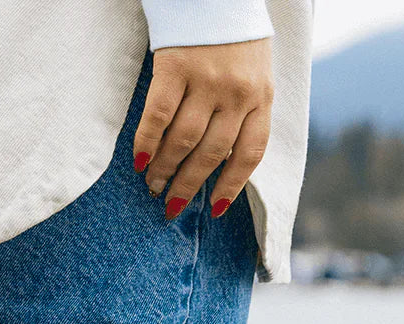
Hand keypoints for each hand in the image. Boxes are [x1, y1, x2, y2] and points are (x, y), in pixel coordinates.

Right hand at [134, 40, 272, 220]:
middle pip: (214, 154)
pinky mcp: (175, 66)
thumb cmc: (235, 33)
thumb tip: (225, 154)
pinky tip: (140, 159)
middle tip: (172, 205)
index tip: (215, 209)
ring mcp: (207, 81)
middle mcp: (238, 94)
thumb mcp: (257, 72)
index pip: (250, 154)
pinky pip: (159, 113)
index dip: (232, 186)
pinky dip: (148, 139)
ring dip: (167, 168)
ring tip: (153, 185)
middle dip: (191, 184)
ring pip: (185, 139)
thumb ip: (248, 107)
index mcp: (262, 99)